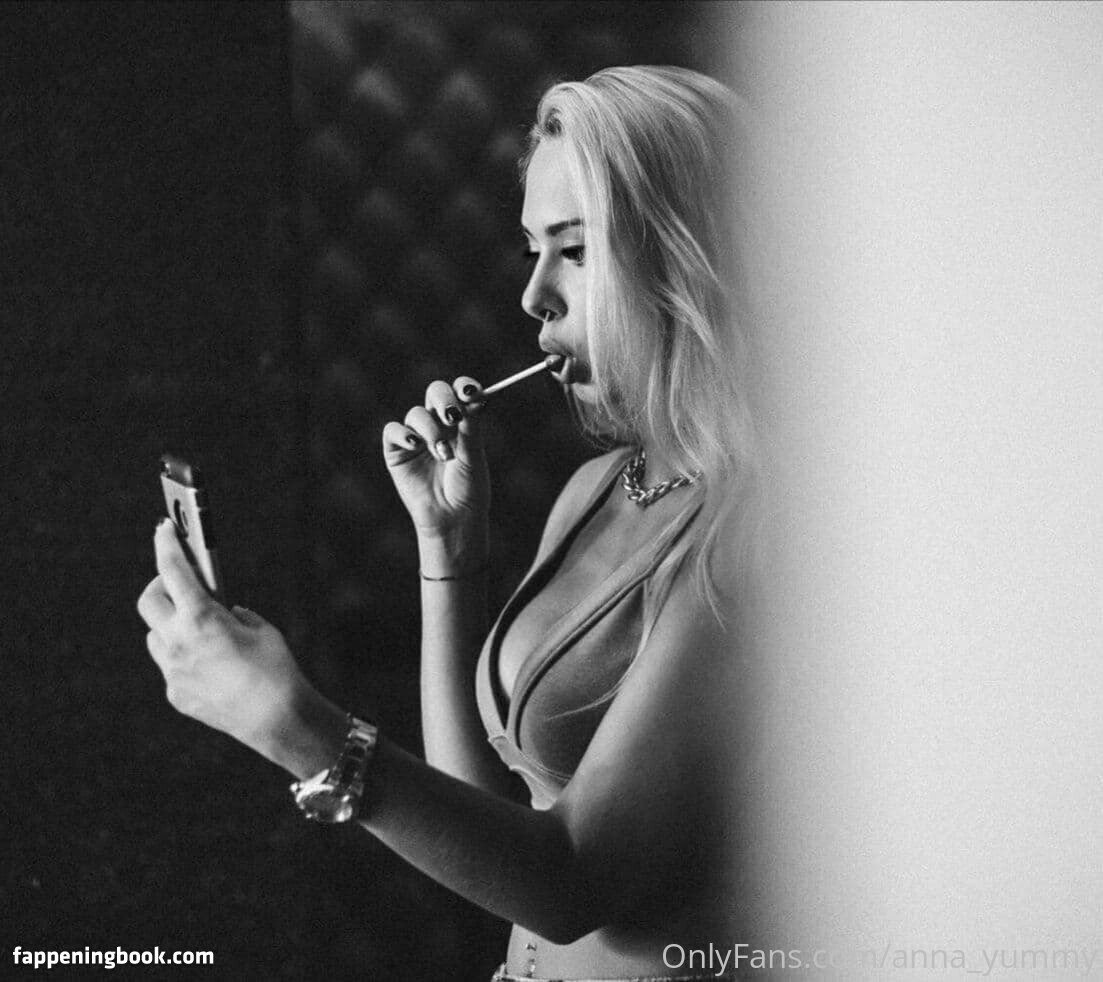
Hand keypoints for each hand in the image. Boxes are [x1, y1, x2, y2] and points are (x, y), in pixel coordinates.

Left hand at [138, 520, 310, 755]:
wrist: (276, 719)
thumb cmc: (276, 667)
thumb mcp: (260, 627)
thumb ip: (233, 613)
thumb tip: (220, 612)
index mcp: (200, 617)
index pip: (172, 569)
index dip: (166, 544)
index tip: (163, 528)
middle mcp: (177, 642)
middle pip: (149, 601)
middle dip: (161, 586)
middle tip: (181, 583)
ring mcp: (172, 671)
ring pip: (156, 636)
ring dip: (171, 624)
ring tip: (199, 626)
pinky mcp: (176, 693)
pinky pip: (171, 666)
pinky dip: (184, 656)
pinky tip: (210, 663)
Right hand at [382, 376, 489, 547]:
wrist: (453, 519)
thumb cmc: (468, 489)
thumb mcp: (473, 456)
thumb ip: (471, 427)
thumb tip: (474, 398)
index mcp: (462, 422)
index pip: (460, 393)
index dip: (464, 387)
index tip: (472, 392)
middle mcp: (438, 424)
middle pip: (435, 393)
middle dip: (444, 399)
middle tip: (453, 416)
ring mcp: (416, 437)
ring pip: (416, 413)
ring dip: (430, 430)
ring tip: (442, 454)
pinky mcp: (396, 452)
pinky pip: (393, 431)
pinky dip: (403, 434)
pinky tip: (415, 445)